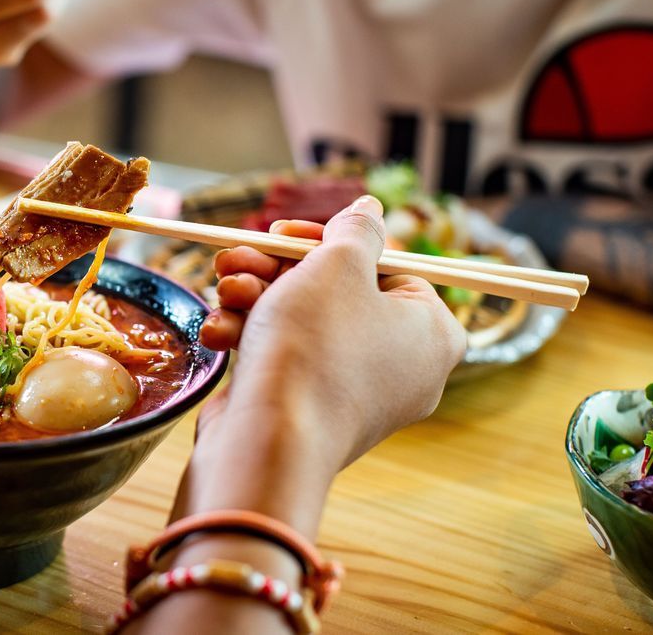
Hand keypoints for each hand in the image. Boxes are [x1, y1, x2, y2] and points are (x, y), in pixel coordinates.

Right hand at [184, 196, 465, 520]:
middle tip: (238, 256)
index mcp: (433, 331)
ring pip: (303, 324)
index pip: (386, 266)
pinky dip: (252, 339)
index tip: (285, 234)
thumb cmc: (316, 347)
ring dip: (255, 299)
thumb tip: (372, 209)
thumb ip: (357, 230)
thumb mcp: (338, 265)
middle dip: (276, 271)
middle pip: (338, 293)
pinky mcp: (312, 414)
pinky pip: (287, 360)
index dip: (328, 243)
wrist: (269, 442)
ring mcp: (358, 395)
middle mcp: (405, 367)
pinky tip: (219, 332)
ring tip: (223, 291)